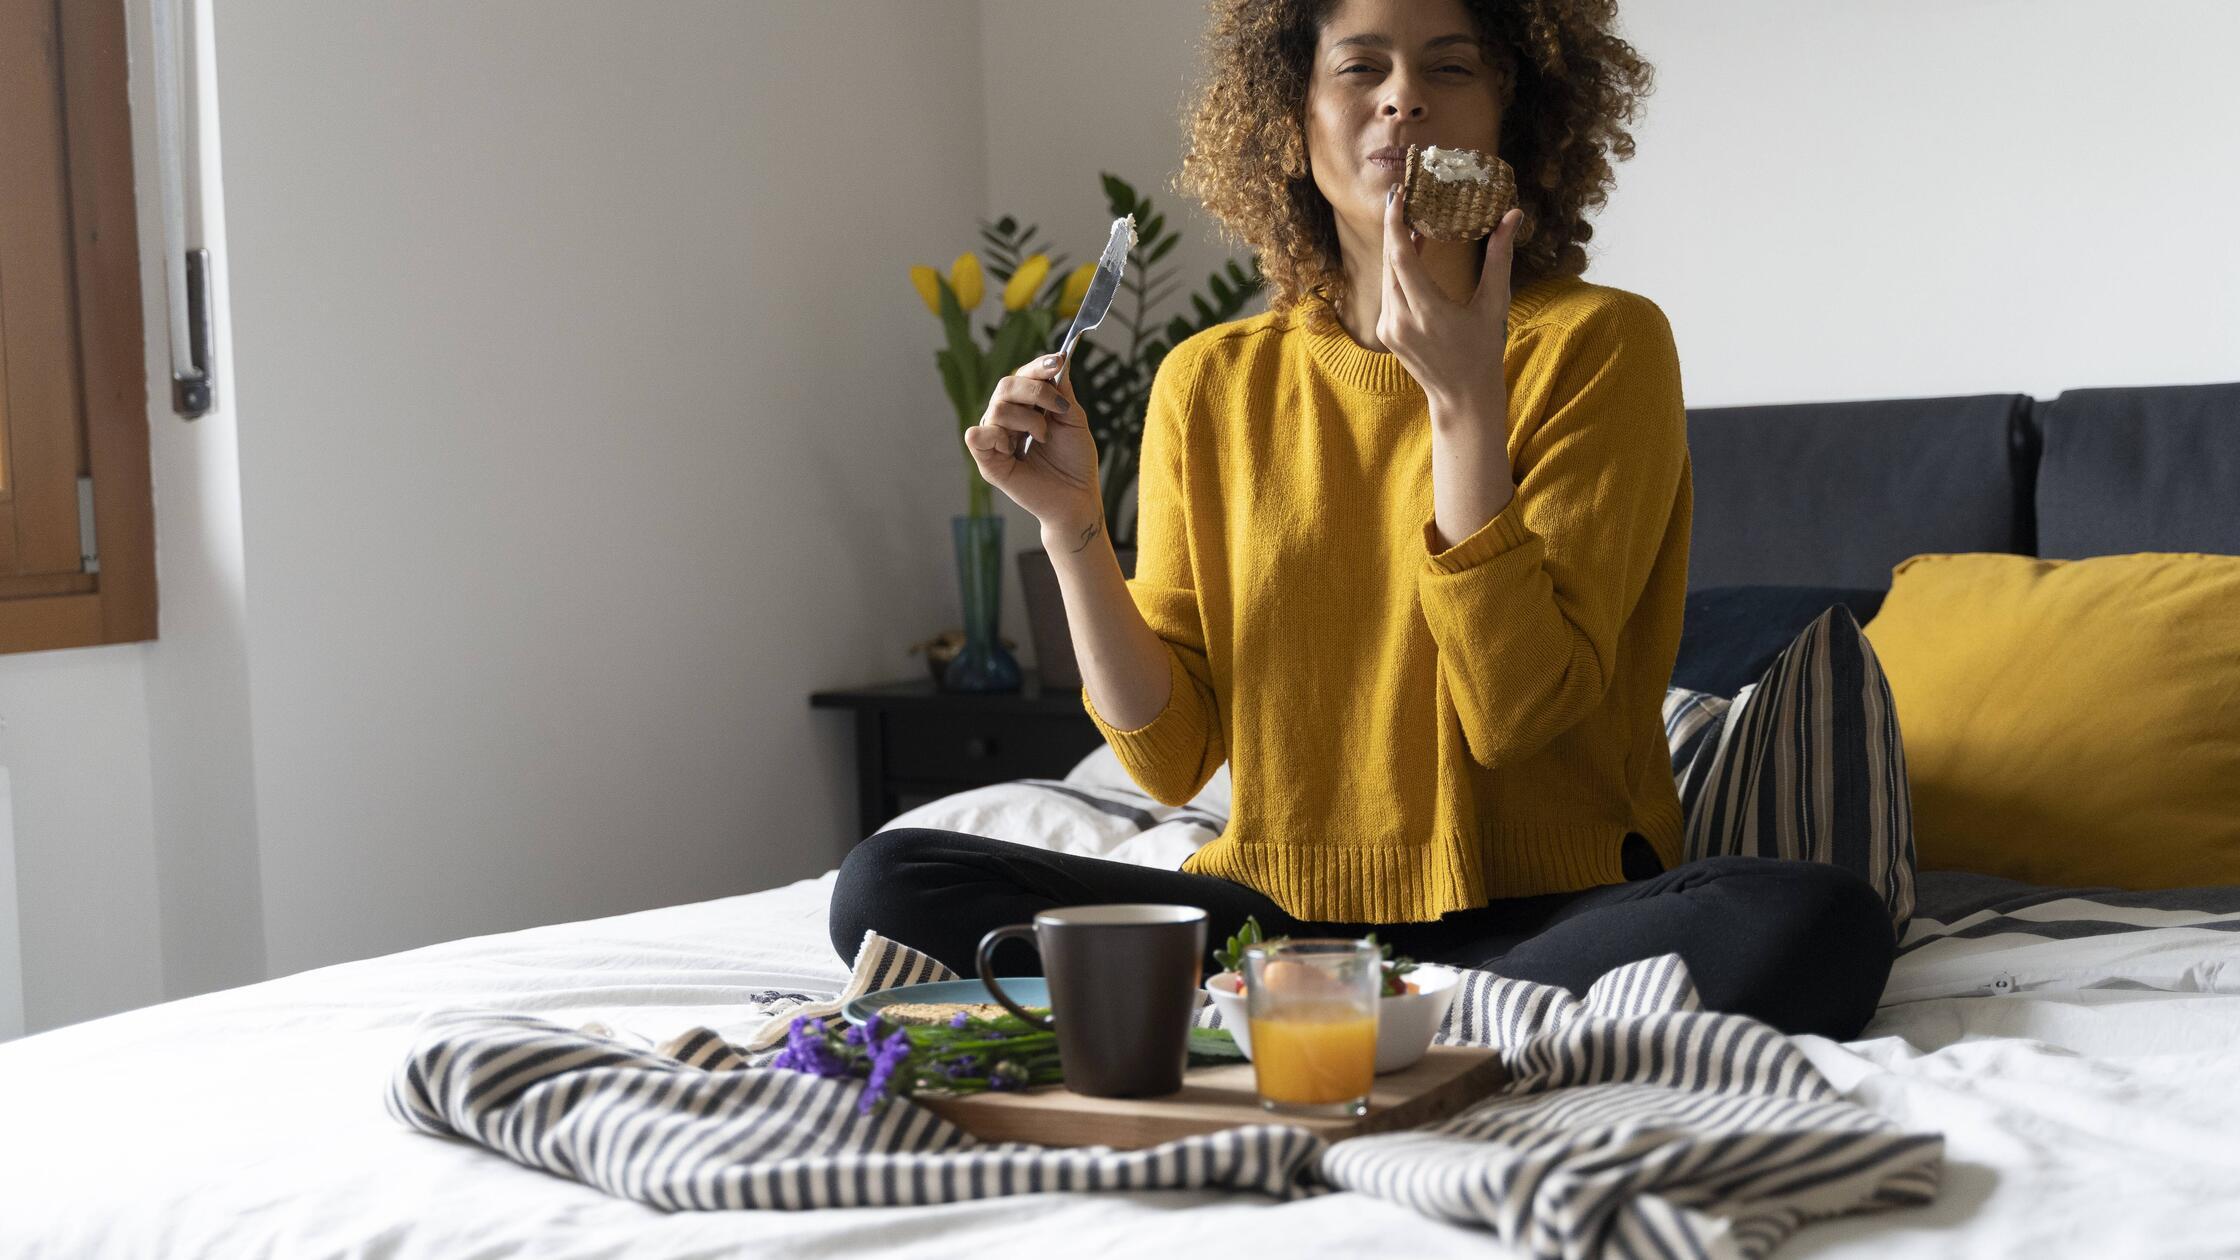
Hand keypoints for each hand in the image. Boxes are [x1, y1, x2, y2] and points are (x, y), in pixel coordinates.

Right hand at [963, 353, 1101, 531]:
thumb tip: (1058, 359)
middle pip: (1006, 385)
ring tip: (1043, 438)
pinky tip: (1014, 446)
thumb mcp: (1073, 419)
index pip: (1022, 375)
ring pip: (998, 408)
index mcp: (1026, 406)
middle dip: (1035, 391)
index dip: (1038, 367)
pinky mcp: (988, 461)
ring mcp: (996, 439)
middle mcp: (1006, 418)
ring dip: (1029, 420)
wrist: (1077, 496)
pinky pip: (976, 436)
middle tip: (1058, 410)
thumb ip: (1062, 391)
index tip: (1057, 362)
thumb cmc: (1075, 461)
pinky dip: (995, 434)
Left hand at [1381, 185, 1524, 416]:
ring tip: (1417, 224)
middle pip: (1389, 262)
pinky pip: (1388, 292)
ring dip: (1398, 249)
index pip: (1400, 257)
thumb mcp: (1495, 304)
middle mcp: (1400, 319)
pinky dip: (1398, 271)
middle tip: (1408, 198)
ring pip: (1386, 276)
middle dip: (1396, 228)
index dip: (1395, 223)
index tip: (1397, 195)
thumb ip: (1500, 257)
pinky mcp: (1385, 332)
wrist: (1462, 397)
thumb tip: (1512, 216)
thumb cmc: (1483, 351)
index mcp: (1426, 312)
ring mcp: (1388, 328)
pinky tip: (1415, 255)